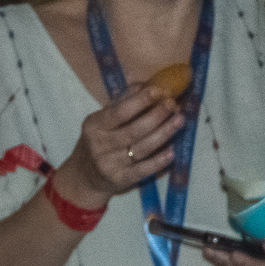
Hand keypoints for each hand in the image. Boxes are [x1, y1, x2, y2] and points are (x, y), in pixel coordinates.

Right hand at [54, 86, 183, 208]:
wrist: (85, 177)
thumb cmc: (99, 141)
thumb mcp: (103, 120)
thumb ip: (122, 102)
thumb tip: (144, 85)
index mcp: (94, 125)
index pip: (118, 112)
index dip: (139, 101)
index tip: (158, 91)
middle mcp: (100, 145)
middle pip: (133, 130)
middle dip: (156, 116)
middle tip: (173, 105)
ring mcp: (110, 164)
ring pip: (141, 148)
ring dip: (164, 134)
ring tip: (179, 121)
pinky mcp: (121, 180)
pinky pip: (143, 170)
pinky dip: (159, 160)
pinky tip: (172, 151)